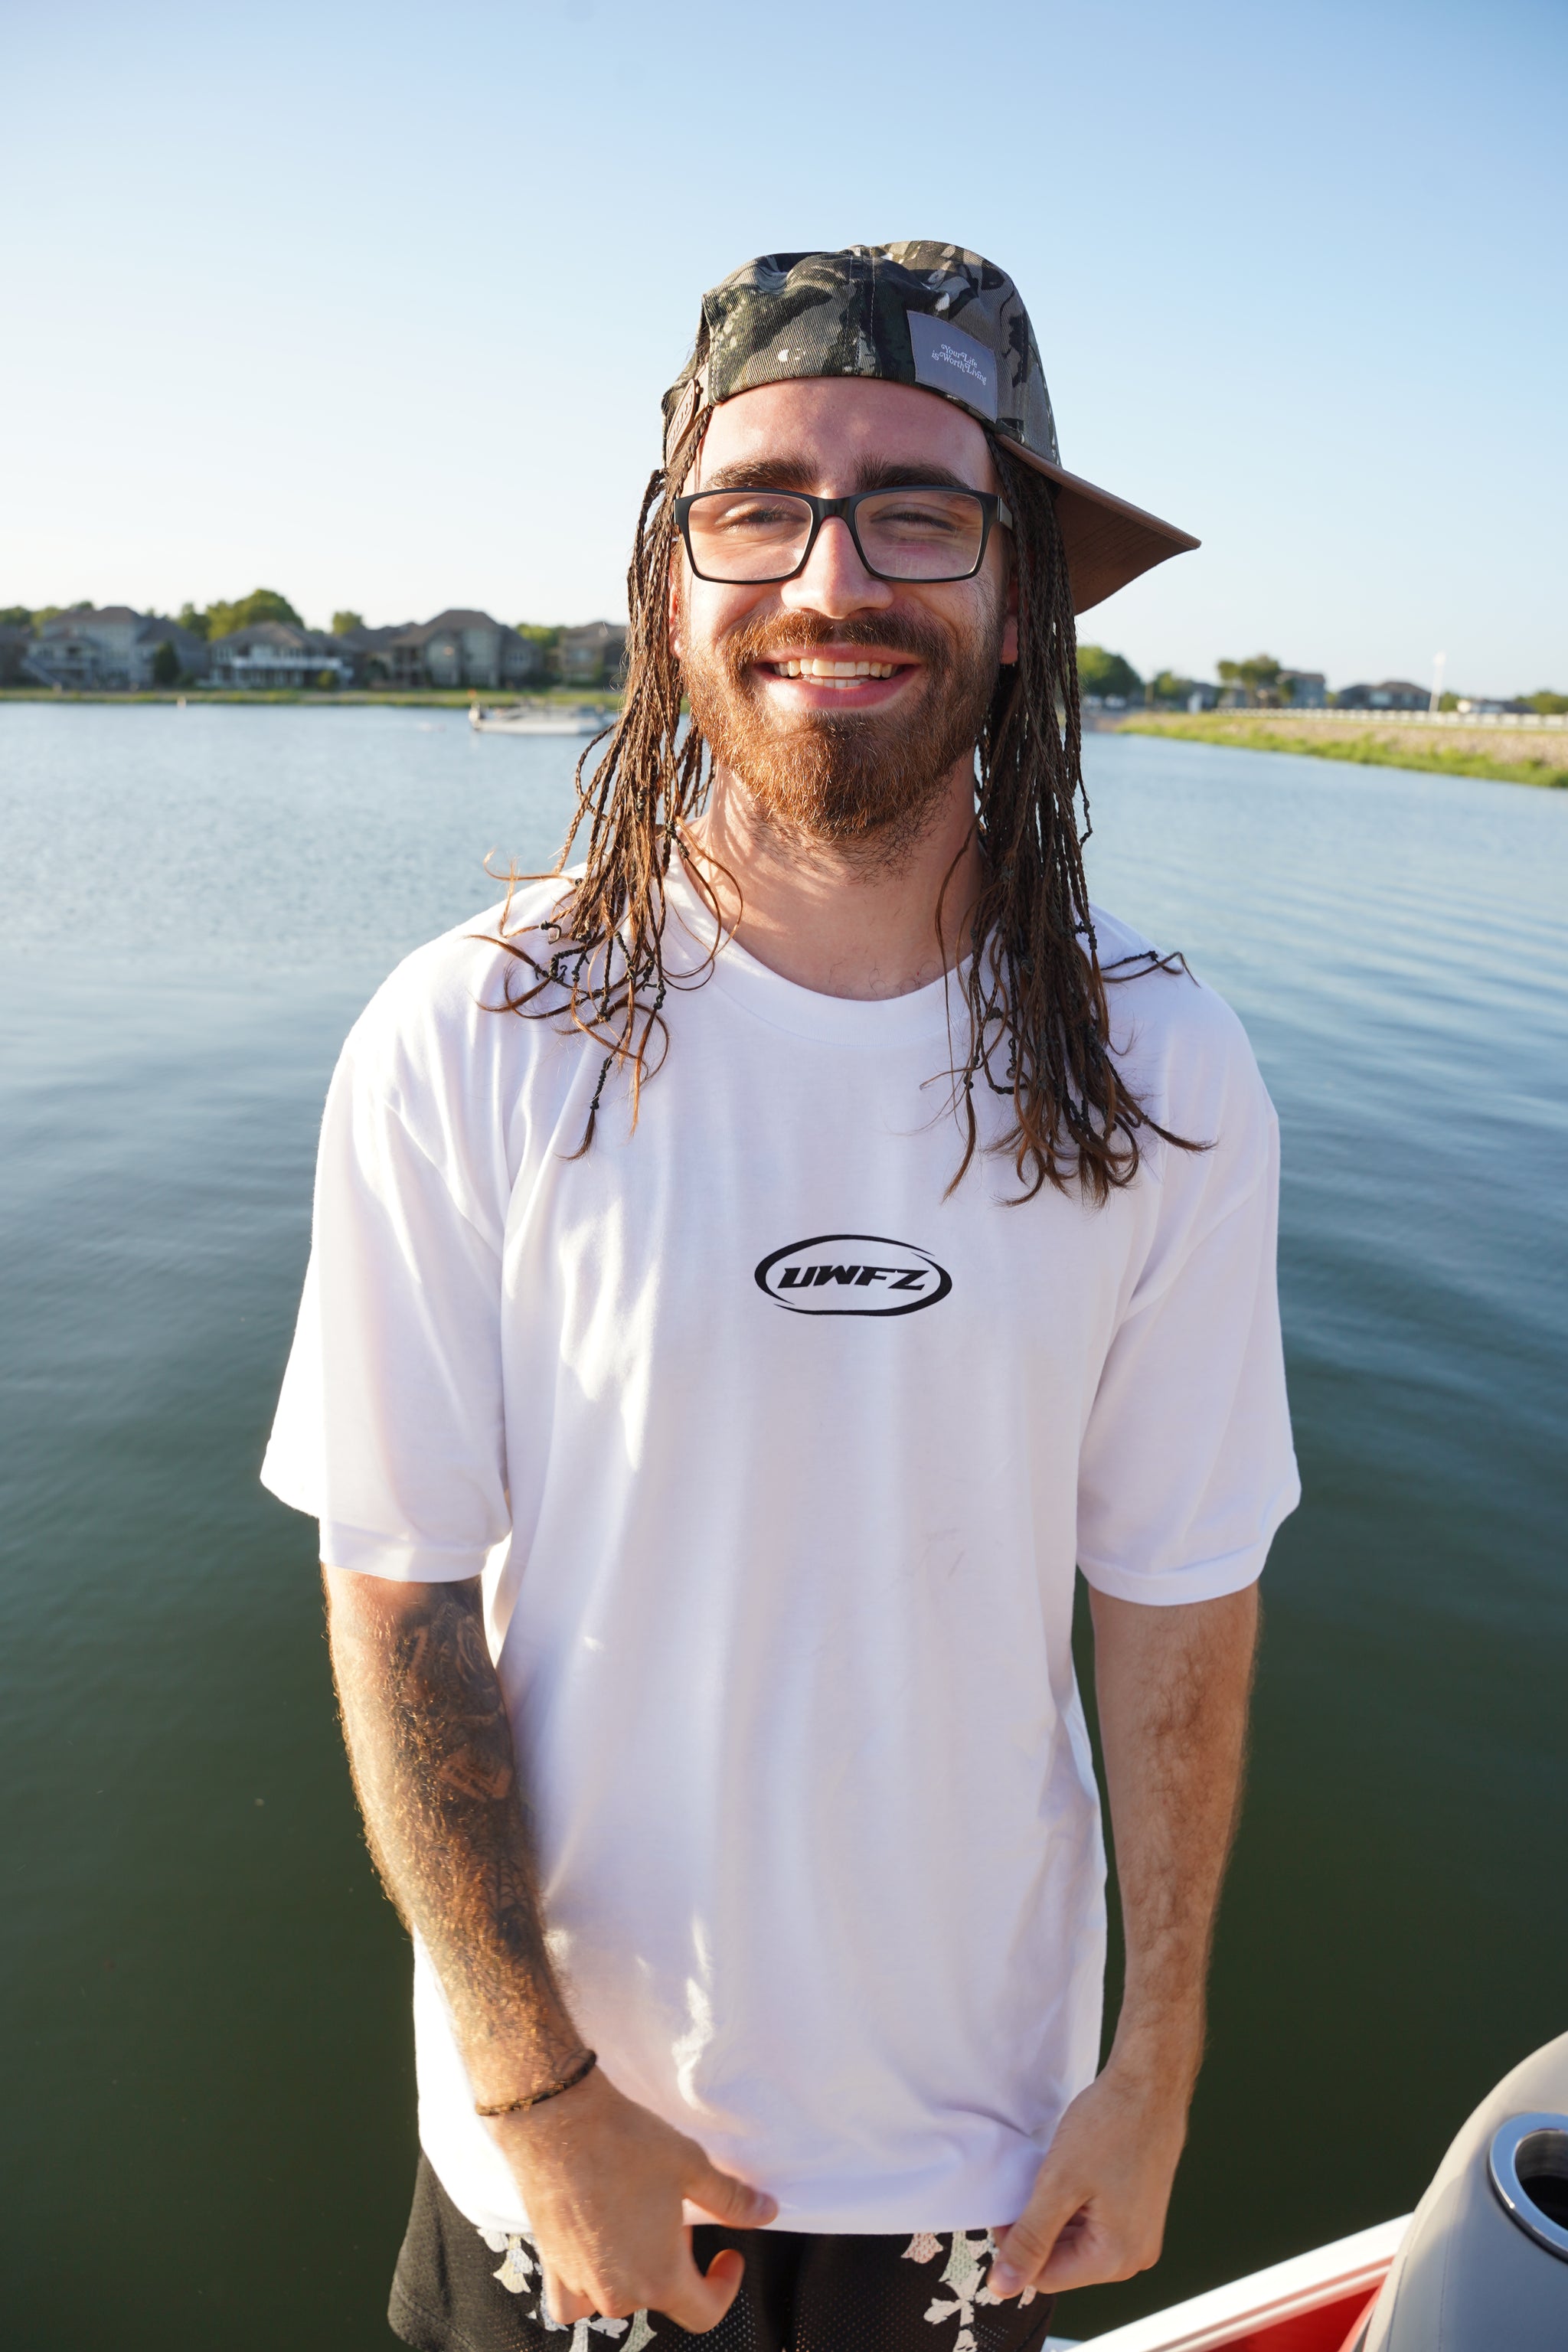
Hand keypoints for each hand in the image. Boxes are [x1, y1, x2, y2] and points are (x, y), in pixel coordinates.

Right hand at [489, 2065, 776, 2328]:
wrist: (559, 2121)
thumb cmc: (626, 2143)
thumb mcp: (692, 2167)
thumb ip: (731, 2200)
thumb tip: (765, 2212)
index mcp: (660, 2278)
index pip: (704, 2313)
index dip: (724, 2286)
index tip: (727, 2254)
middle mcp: (619, 2293)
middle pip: (662, 2297)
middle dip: (678, 2262)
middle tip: (678, 2215)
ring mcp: (582, 2284)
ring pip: (620, 2296)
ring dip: (636, 2270)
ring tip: (639, 2223)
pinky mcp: (552, 2267)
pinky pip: (574, 2299)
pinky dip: (587, 2284)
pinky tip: (597, 2249)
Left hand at [988, 2057, 1189, 2297]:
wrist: (1149, 2083)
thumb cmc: (1108, 2127)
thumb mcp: (1058, 2184)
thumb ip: (1030, 2239)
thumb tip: (1002, 2287)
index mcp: (1117, 2258)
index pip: (1046, 2277)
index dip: (1017, 2245)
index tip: (1006, 2206)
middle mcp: (1135, 2256)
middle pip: (1064, 2262)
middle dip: (1038, 2230)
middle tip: (1026, 2186)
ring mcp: (1141, 2234)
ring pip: (1078, 2242)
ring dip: (1055, 2216)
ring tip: (1050, 2175)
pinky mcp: (1139, 2213)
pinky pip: (1096, 2225)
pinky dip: (1074, 2206)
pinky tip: (1068, 2175)